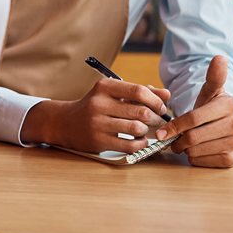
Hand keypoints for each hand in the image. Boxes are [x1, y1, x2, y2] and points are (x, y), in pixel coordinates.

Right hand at [26, 79, 169, 152]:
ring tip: (143, 130)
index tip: (160, 108)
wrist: (66, 123)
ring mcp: (98, 123)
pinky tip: (138, 141)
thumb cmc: (95, 107)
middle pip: (141, 111)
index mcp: (104, 87)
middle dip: (154, 118)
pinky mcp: (98, 141)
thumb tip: (166, 95)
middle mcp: (99, 104)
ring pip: (137, 128)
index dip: (155, 101)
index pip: (138, 91)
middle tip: (154, 121)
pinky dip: (140, 144)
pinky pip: (130, 145)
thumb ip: (140, 92)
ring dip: (146, 131)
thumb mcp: (113, 94)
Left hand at [157, 55, 232, 167]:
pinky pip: (202, 162)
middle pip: (193, 137)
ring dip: (184, 149)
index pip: (193, 118)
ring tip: (186, 142)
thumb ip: (213, 76)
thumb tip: (218, 57)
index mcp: (231, 104)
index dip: (174, 126)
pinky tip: (198, 150)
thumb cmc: (212, 108)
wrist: (227, 126)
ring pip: (196, 151)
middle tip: (173, 139)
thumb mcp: (211, 91)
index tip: (161, 132)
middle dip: (178, 139)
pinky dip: (194, 158)